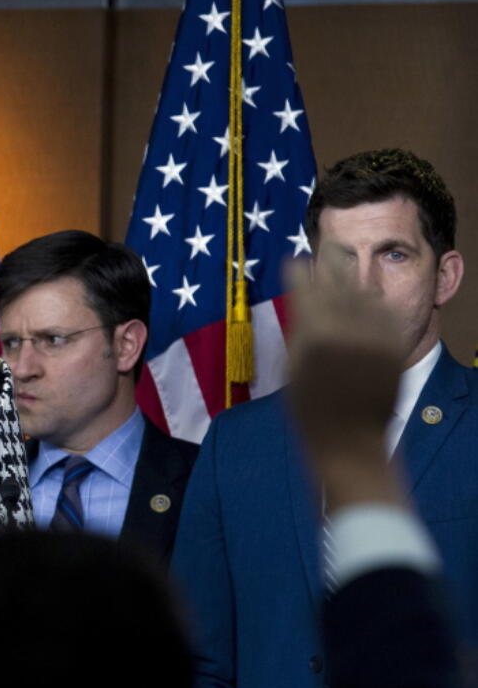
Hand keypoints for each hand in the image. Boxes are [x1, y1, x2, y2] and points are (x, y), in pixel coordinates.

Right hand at [284, 246, 404, 512]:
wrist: (351, 441)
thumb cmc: (311, 411)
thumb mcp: (294, 369)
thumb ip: (299, 332)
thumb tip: (301, 301)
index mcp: (313, 337)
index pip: (305, 291)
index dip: (299, 273)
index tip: (295, 260)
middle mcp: (345, 332)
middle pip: (338, 285)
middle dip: (332, 264)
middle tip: (328, 245)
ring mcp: (372, 339)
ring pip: (364, 296)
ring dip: (355, 277)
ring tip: (349, 261)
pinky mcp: (392, 348)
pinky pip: (386, 315)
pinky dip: (376, 301)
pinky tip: (370, 292)